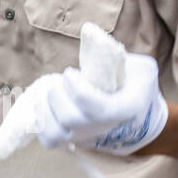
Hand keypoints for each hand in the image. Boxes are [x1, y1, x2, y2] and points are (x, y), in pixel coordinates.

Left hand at [36, 53, 167, 154]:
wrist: (133, 110)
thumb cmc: (134, 83)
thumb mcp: (139, 66)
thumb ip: (117, 56)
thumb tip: (89, 36)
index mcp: (125, 109)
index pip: (97, 108)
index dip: (76, 89)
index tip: (69, 72)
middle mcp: (103, 128)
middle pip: (70, 119)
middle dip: (57, 95)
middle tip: (59, 81)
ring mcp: (84, 137)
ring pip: (54, 133)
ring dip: (43, 108)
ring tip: (47, 90)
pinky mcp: (69, 141)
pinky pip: (47, 139)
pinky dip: (39, 120)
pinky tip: (43, 101)